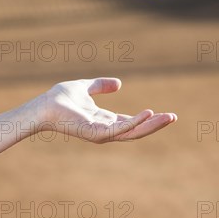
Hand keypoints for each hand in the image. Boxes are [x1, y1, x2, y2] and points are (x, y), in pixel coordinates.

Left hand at [41, 77, 176, 142]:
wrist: (44, 105)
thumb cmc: (60, 98)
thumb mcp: (86, 87)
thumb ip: (101, 85)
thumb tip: (119, 83)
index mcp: (105, 120)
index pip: (132, 122)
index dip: (149, 119)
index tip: (165, 114)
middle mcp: (106, 130)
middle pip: (137, 130)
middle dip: (156, 125)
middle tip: (174, 117)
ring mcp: (102, 133)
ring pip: (132, 132)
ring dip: (151, 125)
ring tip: (168, 117)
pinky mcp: (97, 133)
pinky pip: (121, 129)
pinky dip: (136, 122)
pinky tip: (149, 113)